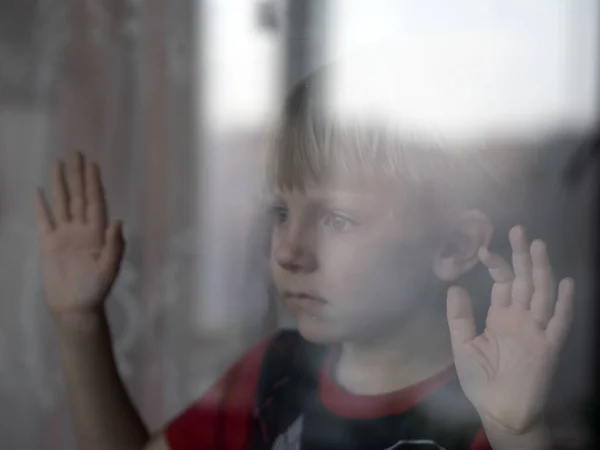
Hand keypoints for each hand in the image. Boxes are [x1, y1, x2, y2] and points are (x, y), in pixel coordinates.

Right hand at [35, 152, 123, 317]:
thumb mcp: (109, 268)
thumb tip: (119, 220)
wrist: (75, 307)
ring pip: (61, 203)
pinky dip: (41, 206)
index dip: (94, 183)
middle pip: (78, 196)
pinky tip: (39, 191)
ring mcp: (64, 235)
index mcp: (97, 233)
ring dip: (60, 184)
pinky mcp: (49, 244)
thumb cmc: (96, 289)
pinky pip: (44, 220)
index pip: (95, 201)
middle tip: (77, 154)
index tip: (93, 164)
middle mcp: (81, 229)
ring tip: (59, 164)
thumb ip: (115, 245)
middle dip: (78, 175)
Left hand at [446, 226, 573, 435]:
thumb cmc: (481, 380)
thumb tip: (454, 285)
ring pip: (542, 294)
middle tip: (518, 230)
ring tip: (539, 245)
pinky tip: (565, 283)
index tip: (483, 250)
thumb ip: (460, 316)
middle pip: (524, 281)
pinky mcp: (548, 347)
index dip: (496, 266)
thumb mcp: (463, 344)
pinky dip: (564, 303)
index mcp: (501, 317)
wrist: (499, 411)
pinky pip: (559, 323)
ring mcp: (536, 331)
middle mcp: (521, 319)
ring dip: (541, 270)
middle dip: (522, 256)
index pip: (503, 283)